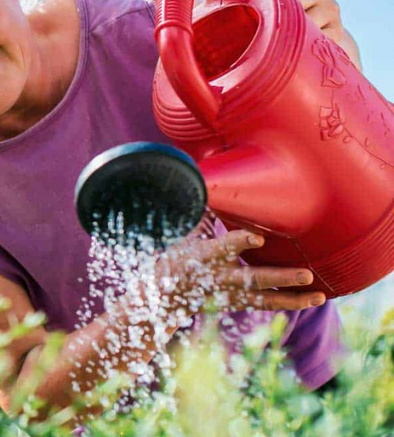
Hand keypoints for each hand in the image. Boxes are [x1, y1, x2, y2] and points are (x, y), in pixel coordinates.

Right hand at [156, 229, 326, 313]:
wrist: (169, 295)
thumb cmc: (179, 256)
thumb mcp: (186, 234)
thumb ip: (204, 212)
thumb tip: (210, 183)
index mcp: (207, 256)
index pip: (225, 247)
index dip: (241, 242)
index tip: (258, 238)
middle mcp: (223, 277)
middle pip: (254, 278)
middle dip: (280, 277)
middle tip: (306, 274)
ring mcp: (233, 293)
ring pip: (265, 298)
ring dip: (293, 297)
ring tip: (318, 295)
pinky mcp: (241, 302)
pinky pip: (268, 304)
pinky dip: (291, 302)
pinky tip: (315, 298)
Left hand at [265, 0, 343, 43]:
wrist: (321, 33)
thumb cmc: (287, 15)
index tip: (255, 3)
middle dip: (279, 13)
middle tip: (264, 26)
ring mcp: (331, 9)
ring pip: (308, 19)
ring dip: (291, 31)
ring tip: (277, 39)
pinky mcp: (336, 30)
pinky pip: (318, 37)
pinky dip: (304, 44)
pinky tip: (294, 48)